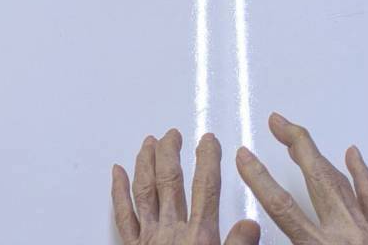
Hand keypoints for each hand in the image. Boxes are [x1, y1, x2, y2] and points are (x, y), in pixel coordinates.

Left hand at [113, 130, 258, 244]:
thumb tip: (251, 224)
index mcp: (199, 238)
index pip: (205, 189)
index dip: (208, 161)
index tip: (209, 140)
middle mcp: (171, 232)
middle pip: (170, 182)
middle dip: (171, 153)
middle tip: (172, 133)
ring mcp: (149, 238)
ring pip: (145, 191)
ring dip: (146, 163)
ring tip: (147, 142)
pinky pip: (122, 215)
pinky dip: (118, 191)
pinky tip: (116, 172)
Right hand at [236, 114, 367, 244]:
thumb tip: (258, 242)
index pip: (281, 207)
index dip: (259, 178)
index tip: (243, 155)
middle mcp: (343, 234)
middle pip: (314, 177)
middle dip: (294, 144)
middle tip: (276, 122)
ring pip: (339, 181)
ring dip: (317, 154)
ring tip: (298, 136)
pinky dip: (361, 173)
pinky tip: (353, 153)